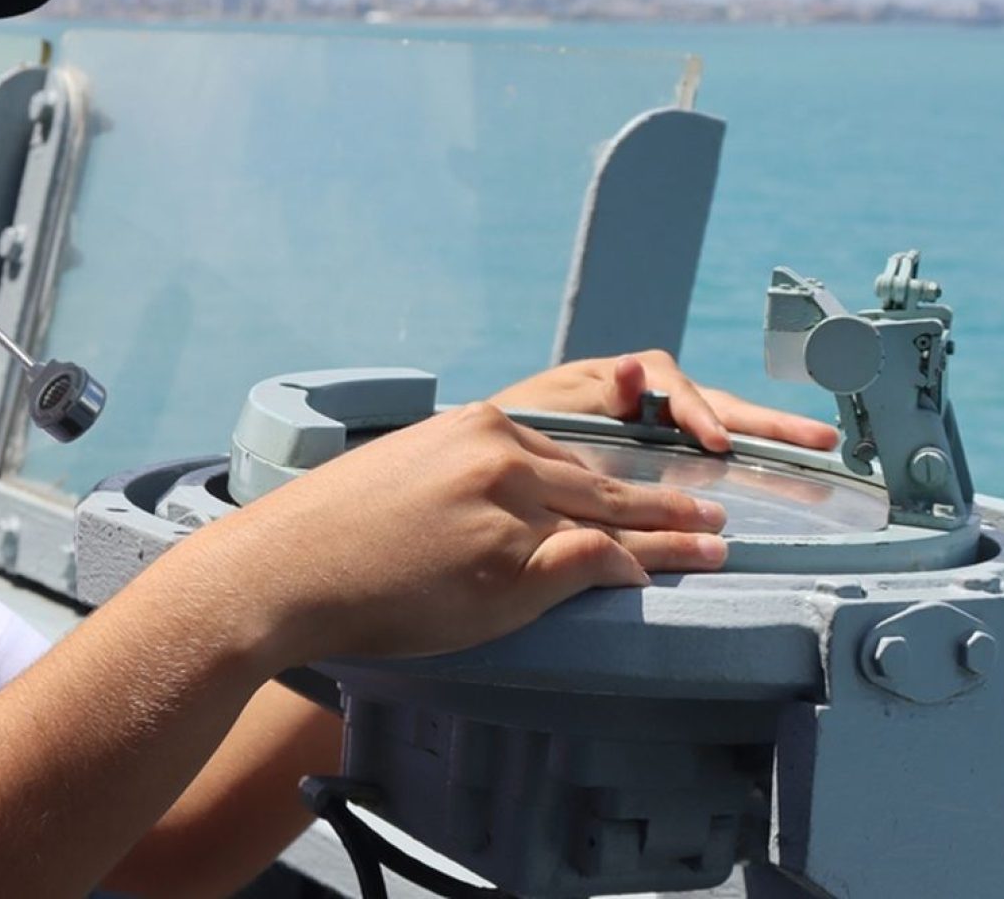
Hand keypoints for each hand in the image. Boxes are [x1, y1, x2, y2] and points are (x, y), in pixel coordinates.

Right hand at [209, 402, 728, 664]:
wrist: (288, 568)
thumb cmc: (336, 530)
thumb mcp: (410, 474)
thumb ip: (468, 476)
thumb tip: (508, 501)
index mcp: (479, 426)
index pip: (570, 450)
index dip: (621, 472)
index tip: (653, 482)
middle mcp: (502, 457)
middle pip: (604, 481)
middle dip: (667, 499)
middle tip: (713, 509)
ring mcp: (509, 510)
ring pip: (613, 519)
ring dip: (673, 535)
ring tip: (715, 542)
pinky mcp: (509, 565)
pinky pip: (593, 562)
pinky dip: (634, 569)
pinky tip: (656, 577)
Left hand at [487, 350, 839, 453]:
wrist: (485, 464)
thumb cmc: (512, 431)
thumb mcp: (546, 407)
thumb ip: (594, 395)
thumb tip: (634, 371)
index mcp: (620, 380)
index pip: (677, 392)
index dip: (701, 416)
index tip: (720, 444)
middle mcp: (644, 397)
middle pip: (715, 404)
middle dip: (767, 422)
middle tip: (821, 438)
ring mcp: (653, 426)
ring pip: (718, 428)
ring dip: (766, 438)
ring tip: (818, 449)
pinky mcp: (653, 455)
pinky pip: (701, 455)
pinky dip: (739, 461)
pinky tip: (775, 477)